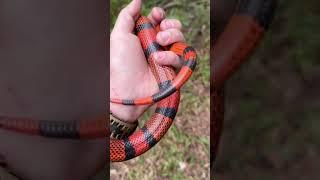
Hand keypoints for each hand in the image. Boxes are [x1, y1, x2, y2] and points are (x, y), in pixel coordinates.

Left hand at [110, 0, 184, 121]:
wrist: (126, 89)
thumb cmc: (119, 63)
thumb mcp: (119, 35)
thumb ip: (128, 15)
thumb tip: (138, 0)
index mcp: (144, 36)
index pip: (159, 20)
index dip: (161, 15)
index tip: (157, 15)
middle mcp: (156, 46)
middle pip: (174, 28)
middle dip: (171, 26)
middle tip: (160, 33)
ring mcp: (165, 58)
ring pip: (181, 41)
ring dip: (173, 38)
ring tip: (159, 44)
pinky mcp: (173, 70)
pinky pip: (181, 58)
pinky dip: (171, 56)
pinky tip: (159, 60)